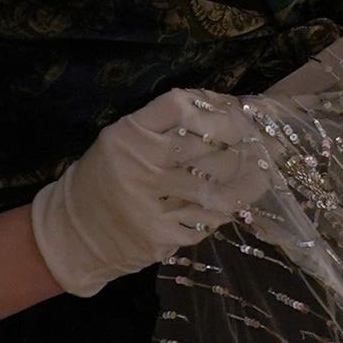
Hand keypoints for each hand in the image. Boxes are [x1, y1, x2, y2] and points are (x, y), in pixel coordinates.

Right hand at [26, 88, 273, 297]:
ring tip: (263, 173)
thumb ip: (168, 126)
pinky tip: (230, 203)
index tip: (239, 111)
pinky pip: (209, 219)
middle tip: (267, 143)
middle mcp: (139, 166)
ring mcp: (151, 204)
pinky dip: (224, 211)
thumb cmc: (109, 178)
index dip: (218, 106)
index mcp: (129, 135)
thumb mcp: (126, 141)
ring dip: (249, 181)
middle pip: (210, 147)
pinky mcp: (162, 236)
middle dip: (246, 143)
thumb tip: (231, 110)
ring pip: (219, 188)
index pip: (182, 106)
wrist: (75, 233)